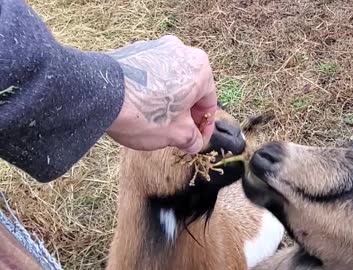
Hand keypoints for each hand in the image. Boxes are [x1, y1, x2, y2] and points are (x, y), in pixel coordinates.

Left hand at [106, 35, 216, 152]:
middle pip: (190, 90)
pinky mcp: (135, 50)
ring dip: (168, 102)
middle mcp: (181, 51)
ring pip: (170, 81)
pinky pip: (151, 75)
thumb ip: (192, 139)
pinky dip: (151, 92)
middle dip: (185, 114)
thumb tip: (194, 142)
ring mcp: (156, 47)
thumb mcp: (176, 134)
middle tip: (178, 134)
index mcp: (200, 68)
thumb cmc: (144, 113)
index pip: (209, 103)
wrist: (99, 95)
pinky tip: (140, 109)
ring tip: (156, 123)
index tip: (196, 141)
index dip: (204, 128)